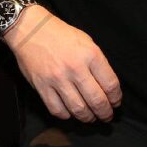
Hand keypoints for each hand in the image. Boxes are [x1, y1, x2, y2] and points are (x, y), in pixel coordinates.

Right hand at [4, 6, 120, 121]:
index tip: (115, 102)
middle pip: (97, 101)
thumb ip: (97, 63)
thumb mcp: (86, 41)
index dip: (116, 98)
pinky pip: (57, 110)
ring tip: (90, 117)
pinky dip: (67, 115)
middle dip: (105, 113)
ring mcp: (57, 79)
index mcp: (90, 55)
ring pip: (78, 109)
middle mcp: (75, 68)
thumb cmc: (60, 34)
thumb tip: (106, 87)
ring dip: (88, 117)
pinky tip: (70, 112)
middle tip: (106, 116)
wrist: (30, 29)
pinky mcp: (42, 86)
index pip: (110, 85)